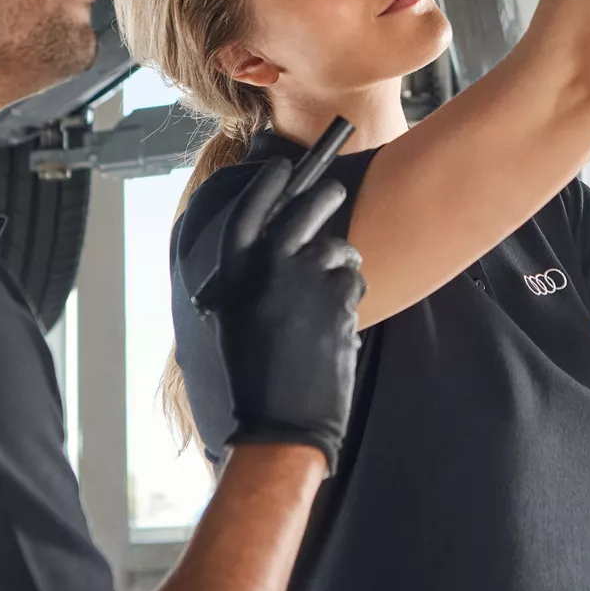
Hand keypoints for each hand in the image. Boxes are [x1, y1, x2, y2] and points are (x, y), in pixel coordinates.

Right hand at [200, 159, 365, 472]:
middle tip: (334, 192)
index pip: (253, 208)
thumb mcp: (236, 315)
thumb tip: (280, 239)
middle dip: (326, 196)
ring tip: (329, 294)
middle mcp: (269, 265)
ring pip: (339, 249)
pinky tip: (337, 321)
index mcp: (235, 271)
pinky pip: (354, 280)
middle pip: (308, 207)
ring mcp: (306, 279)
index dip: (269, 184)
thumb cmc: (254, 373)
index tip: (283, 168)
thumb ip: (254, 274)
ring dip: (343, 262)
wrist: (279, 421)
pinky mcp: (339, 297)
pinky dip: (351, 294)